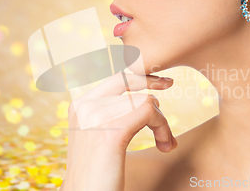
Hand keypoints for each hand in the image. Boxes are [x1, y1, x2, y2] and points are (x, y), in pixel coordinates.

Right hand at [60, 72, 176, 190]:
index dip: (138, 75)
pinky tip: (165, 145)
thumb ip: (110, 116)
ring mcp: (96, 117)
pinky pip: (149, 112)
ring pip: (145, 100)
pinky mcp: (113, 131)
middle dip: (151, 80)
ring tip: (165, 143)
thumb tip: (143, 100)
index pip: (114, 78)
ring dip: (162, 121)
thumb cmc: (96, 174)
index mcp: (79, 106)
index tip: (159, 81)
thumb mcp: (98, 137)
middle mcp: (85, 106)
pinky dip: (163, 127)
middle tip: (171, 83)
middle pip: (128, 80)